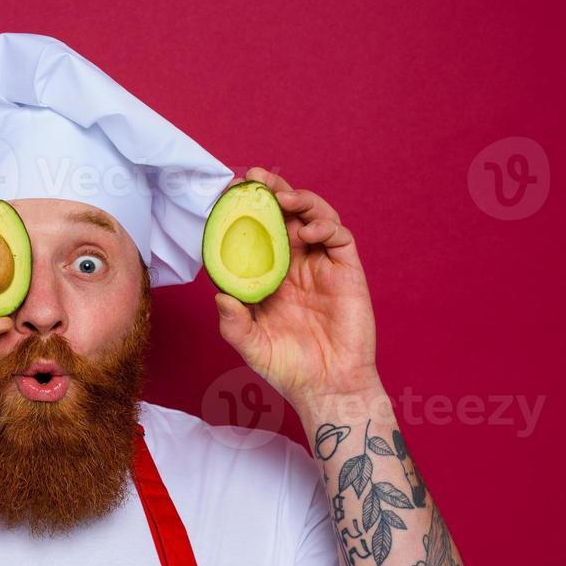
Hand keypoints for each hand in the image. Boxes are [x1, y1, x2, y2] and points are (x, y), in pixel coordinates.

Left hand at [214, 167, 379, 407]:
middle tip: (255, 178)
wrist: (328, 387)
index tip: (227, 194)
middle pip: (285, 216)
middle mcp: (296, 265)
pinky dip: (324, 225)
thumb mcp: (251, 346)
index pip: (257, 234)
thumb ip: (234, 323)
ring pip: (314, 217)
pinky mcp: (347, 271)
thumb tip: (219, 294)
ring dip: (299, 200)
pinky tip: (308, 230)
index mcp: (270, 277)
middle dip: (271, 193)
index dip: (245, 212)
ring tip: (282, 196)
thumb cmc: (288, 369)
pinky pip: (338, 237)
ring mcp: (322, 266)